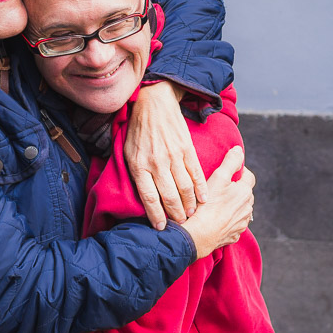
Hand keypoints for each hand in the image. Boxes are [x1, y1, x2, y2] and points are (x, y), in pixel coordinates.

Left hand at [125, 81, 207, 229]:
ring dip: (189, 205)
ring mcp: (174, 156)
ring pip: (185, 188)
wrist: (154, 104)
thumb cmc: (138, 131)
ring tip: (191, 215)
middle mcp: (157, 163)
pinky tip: (204, 199)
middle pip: (169, 197)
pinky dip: (202, 188)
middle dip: (176, 215)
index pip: (149, 198)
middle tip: (180, 225)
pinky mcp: (187, 149)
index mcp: (140, 166)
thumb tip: (141, 197)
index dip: (156, 215)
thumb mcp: (128, 152)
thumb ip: (136, 173)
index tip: (161, 228)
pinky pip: (197, 173)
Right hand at [180, 146, 254, 257]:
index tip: (229, 172)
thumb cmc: (207, 205)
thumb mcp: (218, 177)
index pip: (248, 176)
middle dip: (236, 189)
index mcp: (245, 192)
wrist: (199, 234)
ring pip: (240, 210)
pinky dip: (228, 220)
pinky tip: (216, 219)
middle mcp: (247, 208)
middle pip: (245, 193)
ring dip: (232, 206)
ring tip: (217, 204)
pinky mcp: (234, 235)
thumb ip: (230, 162)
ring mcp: (241, 223)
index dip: (239, 171)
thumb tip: (239, 150)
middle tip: (220, 187)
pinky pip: (233, 224)